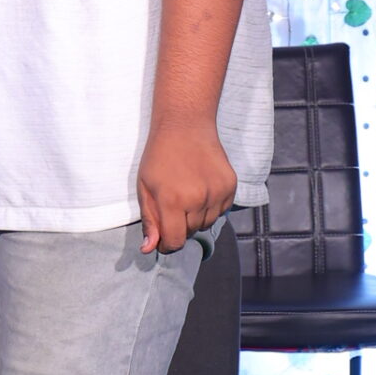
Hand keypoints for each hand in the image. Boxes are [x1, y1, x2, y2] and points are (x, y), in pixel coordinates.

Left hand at [137, 118, 237, 253]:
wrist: (186, 125)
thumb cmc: (159, 156)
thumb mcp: (144, 188)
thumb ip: (150, 221)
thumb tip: (150, 249)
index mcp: (173, 201)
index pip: (175, 242)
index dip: (167, 245)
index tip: (163, 239)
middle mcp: (198, 199)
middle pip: (191, 233)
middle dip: (180, 226)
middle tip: (172, 204)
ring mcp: (217, 192)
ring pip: (207, 223)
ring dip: (196, 217)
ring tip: (187, 194)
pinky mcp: (231, 186)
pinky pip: (222, 211)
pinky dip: (211, 207)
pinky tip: (201, 189)